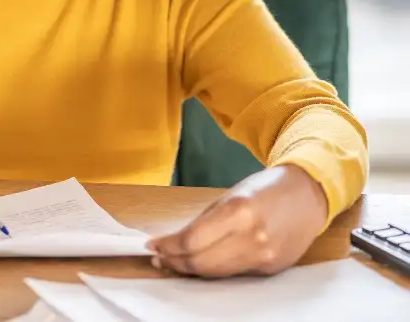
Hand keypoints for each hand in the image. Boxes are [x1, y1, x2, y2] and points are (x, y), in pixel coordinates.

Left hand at [146, 165, 328, 277]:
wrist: (309, 194)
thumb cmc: (267, 188)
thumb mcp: (231, 195)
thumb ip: (205, 220)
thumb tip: (176, 240)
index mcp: (238, 211)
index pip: (191, 240)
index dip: (168, 245)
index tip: (152, 244)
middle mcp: (252, 237)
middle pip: (200, 261)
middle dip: (174, 261)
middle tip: (159, 257)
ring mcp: (263, 256)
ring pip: (215, 272)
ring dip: (189, 269)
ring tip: (173, 262)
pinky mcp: (270, 268)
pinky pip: (233, 272)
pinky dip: (212, 270)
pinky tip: (200, 264)